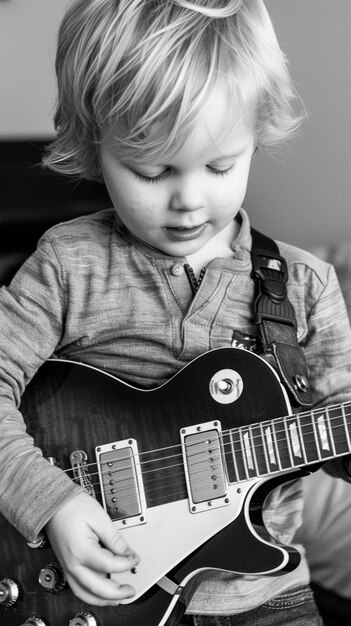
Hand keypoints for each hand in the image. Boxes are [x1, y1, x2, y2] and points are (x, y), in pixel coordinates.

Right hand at [45, 491, 138, 605]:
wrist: (53, 504)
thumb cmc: (73, 507)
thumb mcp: (100, 518)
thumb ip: (115, 539)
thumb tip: (128, 553)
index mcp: (82, 551)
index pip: (110, 565)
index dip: (127, 563)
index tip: (135, 559)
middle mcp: (73, 564)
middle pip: (97, 588)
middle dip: (117, 593)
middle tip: (130, 590)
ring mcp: (68, 567)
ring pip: (85, 594)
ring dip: (103, 600)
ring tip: (119, 597)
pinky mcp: (68, 566)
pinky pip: (79, 588)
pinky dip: (92, 594)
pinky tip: (102, 592)